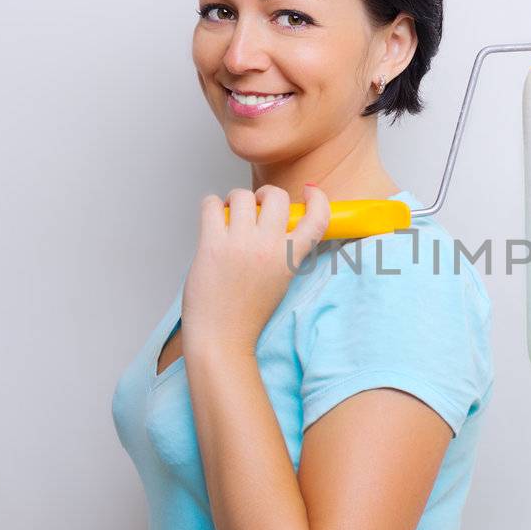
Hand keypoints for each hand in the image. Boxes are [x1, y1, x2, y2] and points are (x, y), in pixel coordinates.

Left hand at [182, 184, 331, 355]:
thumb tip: (274, 224)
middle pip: (277, 197)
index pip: (317, 218)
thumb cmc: (246, 315)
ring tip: (231, 215)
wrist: (221, 338)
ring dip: (236, 200)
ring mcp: (240, 244)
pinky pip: (212, 205)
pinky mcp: (212, 245)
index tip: (311, 191)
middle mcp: (268, 247)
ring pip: (242, 195)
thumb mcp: (280, 282)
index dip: (318, 199)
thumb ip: (283, 254)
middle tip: (257, 204)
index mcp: (290, 259)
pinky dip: (211, 206)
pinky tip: (213, 219)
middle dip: (267, 195)